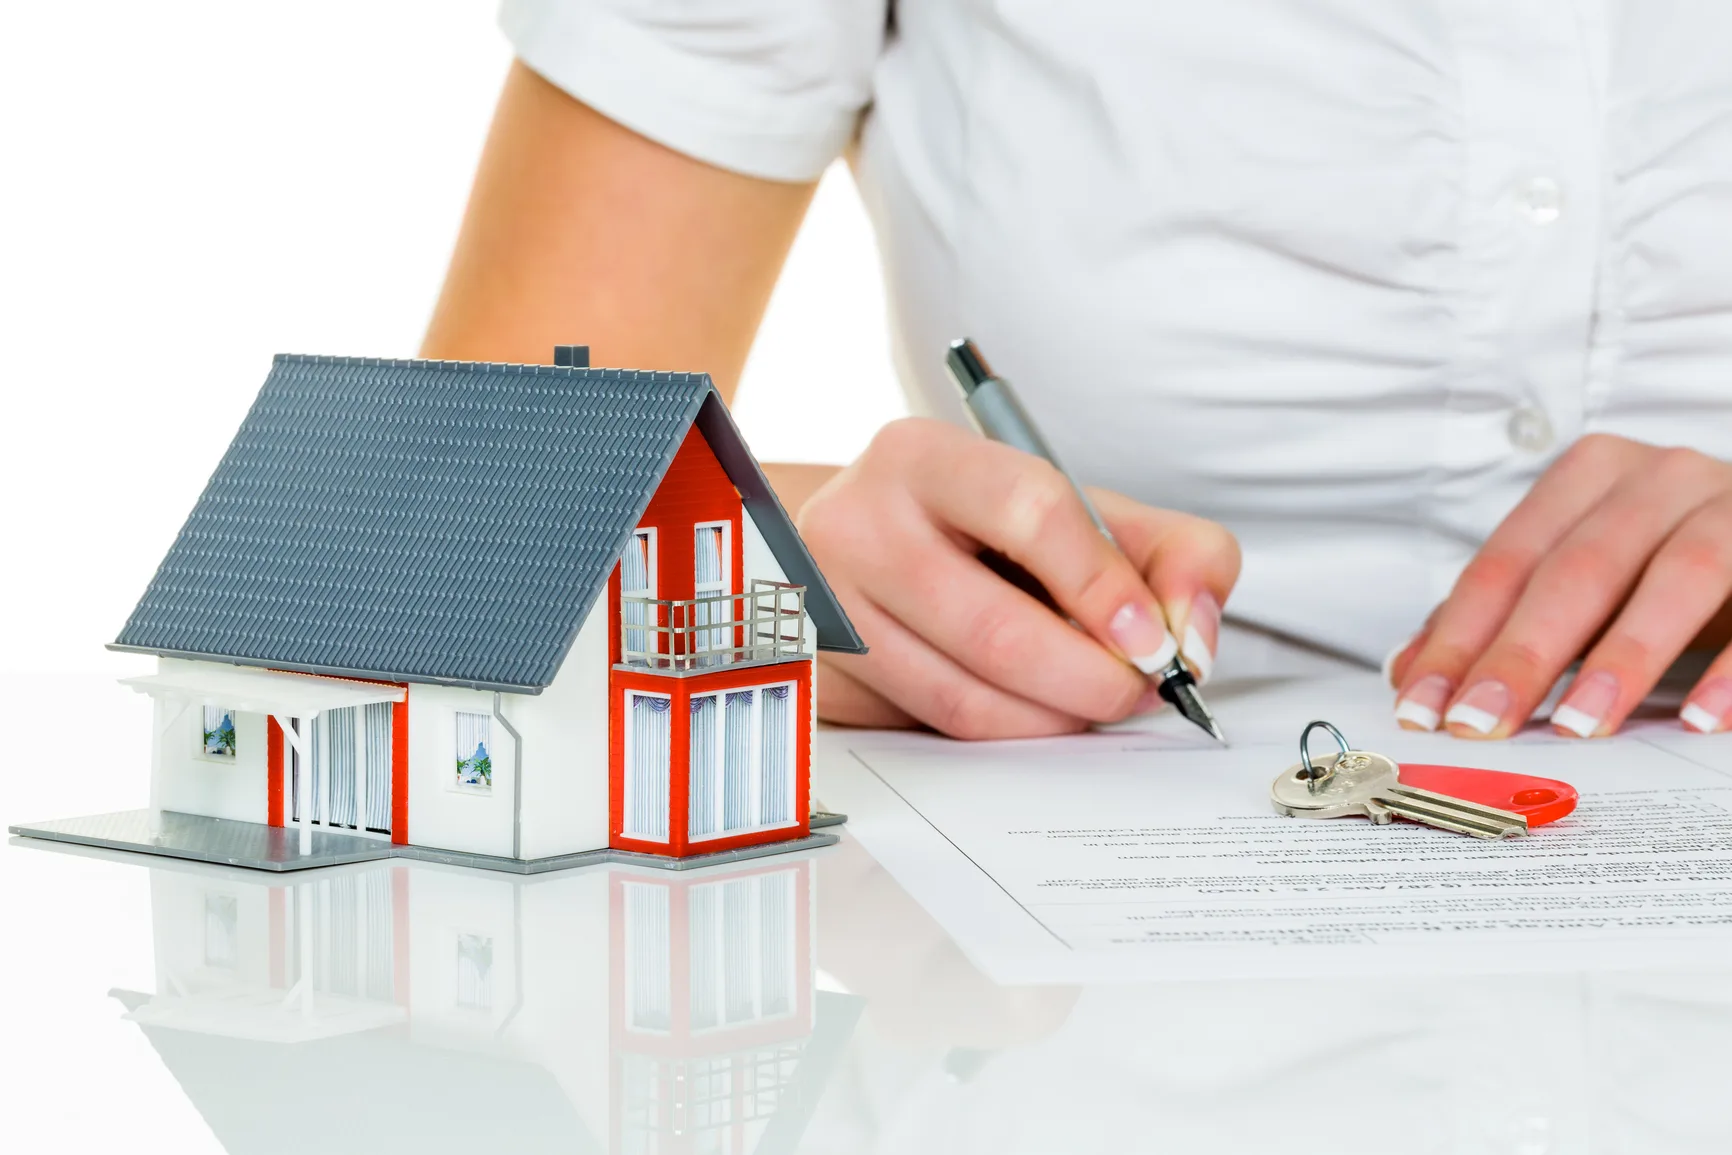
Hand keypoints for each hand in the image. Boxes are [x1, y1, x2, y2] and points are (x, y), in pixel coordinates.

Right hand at [797, 418, 1240, 737]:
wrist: (861, 551)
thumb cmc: (981, 530)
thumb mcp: (1081, 512)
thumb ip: (1170, 553)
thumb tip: (1193, 636)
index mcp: (924, 457)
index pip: (1028, 510)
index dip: (1104, 586)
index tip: (1155, 640)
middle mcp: (859, 522)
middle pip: (994, 627)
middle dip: (1091, 677)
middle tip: (1140, 689)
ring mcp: (829, 607)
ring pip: (964, 695)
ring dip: (1055, 717)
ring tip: (1097, 701)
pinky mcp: (826, 676)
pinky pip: (937, 727)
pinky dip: (1011, 731)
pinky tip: (1041, 711)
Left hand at [1387, 434, 1731, 738]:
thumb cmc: (1661, 560)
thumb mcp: (1580, 581)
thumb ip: (1499, 618)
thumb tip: (1409, 673)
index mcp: (1589, 476)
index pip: (1506, 561)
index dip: (1459, 637)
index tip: (1422, 705)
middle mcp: (1660, 477)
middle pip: (1578, 568)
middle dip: (1523, 653)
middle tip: (1480, 722)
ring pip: (1678, 574)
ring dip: (1623, 656)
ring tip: (1577, 726)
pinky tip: (1697, 719)